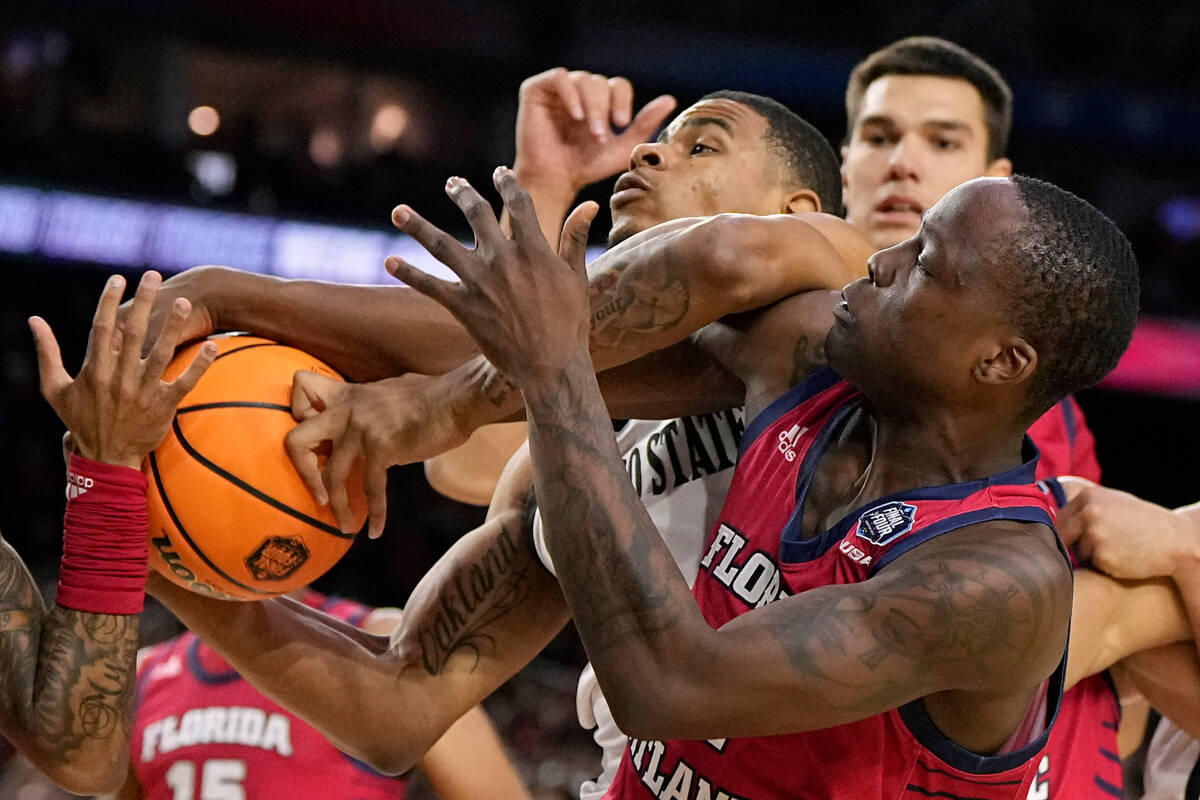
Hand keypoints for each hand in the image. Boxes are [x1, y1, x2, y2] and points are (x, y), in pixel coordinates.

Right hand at [30, 271, 216, 468]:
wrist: (105, 457)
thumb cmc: (80, 420)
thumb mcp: (55, 388)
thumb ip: (47, 352)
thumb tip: (34, 320)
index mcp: (94, 370)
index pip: (102, 328)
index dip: (109, 301)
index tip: (118, 278)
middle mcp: (119, 378)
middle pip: (134, 333)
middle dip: (144, 302)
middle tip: (155, 276)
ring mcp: (144, 392)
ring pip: (162, 354)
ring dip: (174, 327)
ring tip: (185, 302)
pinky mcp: (164, 406)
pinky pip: (186, 382)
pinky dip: (200, 365)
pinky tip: (214, 346)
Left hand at [285, 371, 469, 537]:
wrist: (458, 399)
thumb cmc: (432, 396)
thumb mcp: (388, 392)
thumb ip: (370, 406)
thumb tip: (371, 418)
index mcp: (347, 394)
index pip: (300, 388)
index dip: (299, 413)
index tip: (317, 436)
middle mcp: (347, 410)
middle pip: (295, 440)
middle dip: (301, 471)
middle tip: (316, 490)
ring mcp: (362, 430)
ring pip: (330, 475)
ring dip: (336, 505)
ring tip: (343, 525)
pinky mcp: (383, 448)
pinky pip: (371, 488)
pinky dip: (375, 514)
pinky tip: (376, 530)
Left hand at [386, 169, 597, 387]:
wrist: (550, 366)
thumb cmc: (569, 324)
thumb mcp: (577, 277)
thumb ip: (575, 238)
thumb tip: (589, 204)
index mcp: (534, 248)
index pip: (518, 203)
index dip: (507, 183)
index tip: (499, 173)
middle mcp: (503, 258)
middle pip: (476, 213)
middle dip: (462, 194)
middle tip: (452, 184)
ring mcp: (480, 281)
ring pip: (441, 245)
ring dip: (417, 226)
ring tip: (398, 212)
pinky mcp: (463, 306)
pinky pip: (429, 285)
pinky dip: (408, 273)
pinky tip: (389, 262)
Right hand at [514, 68, 675, 193]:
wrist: (554, 180)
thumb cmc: (586, 166)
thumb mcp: (621, 147)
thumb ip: (644, 125)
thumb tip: (670, 100)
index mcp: (600, 101)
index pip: (618, 86)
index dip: (622, 101)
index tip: (621, 124)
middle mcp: (580, 92)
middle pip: (600, 83)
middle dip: (604, 109)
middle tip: (600, 136)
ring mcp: (558, 90)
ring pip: (583, 79)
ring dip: (590, 106)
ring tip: (589, 130)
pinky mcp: (536, 90)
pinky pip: (558, 77)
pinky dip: (570, 93)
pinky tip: (575, 115)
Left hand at [1058, 477, 1198, 579]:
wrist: (1175, 542)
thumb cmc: (1142, 523)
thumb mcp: (1113, 503)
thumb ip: (1085, 507)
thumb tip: (1050, 517)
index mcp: (1089, 496)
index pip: (1060, 517)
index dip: (1067, 531)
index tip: (1077, 538)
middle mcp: (1089, 513)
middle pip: (1063, 534)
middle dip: (1073, 543)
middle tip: (1098, 546)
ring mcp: (1094, 534)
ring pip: (1077, 551)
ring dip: (1090, 554)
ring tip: (1117, 548)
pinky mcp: (1102, 555)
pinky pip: (1090, 564)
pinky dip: (1101, 565)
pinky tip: (1121, 558)